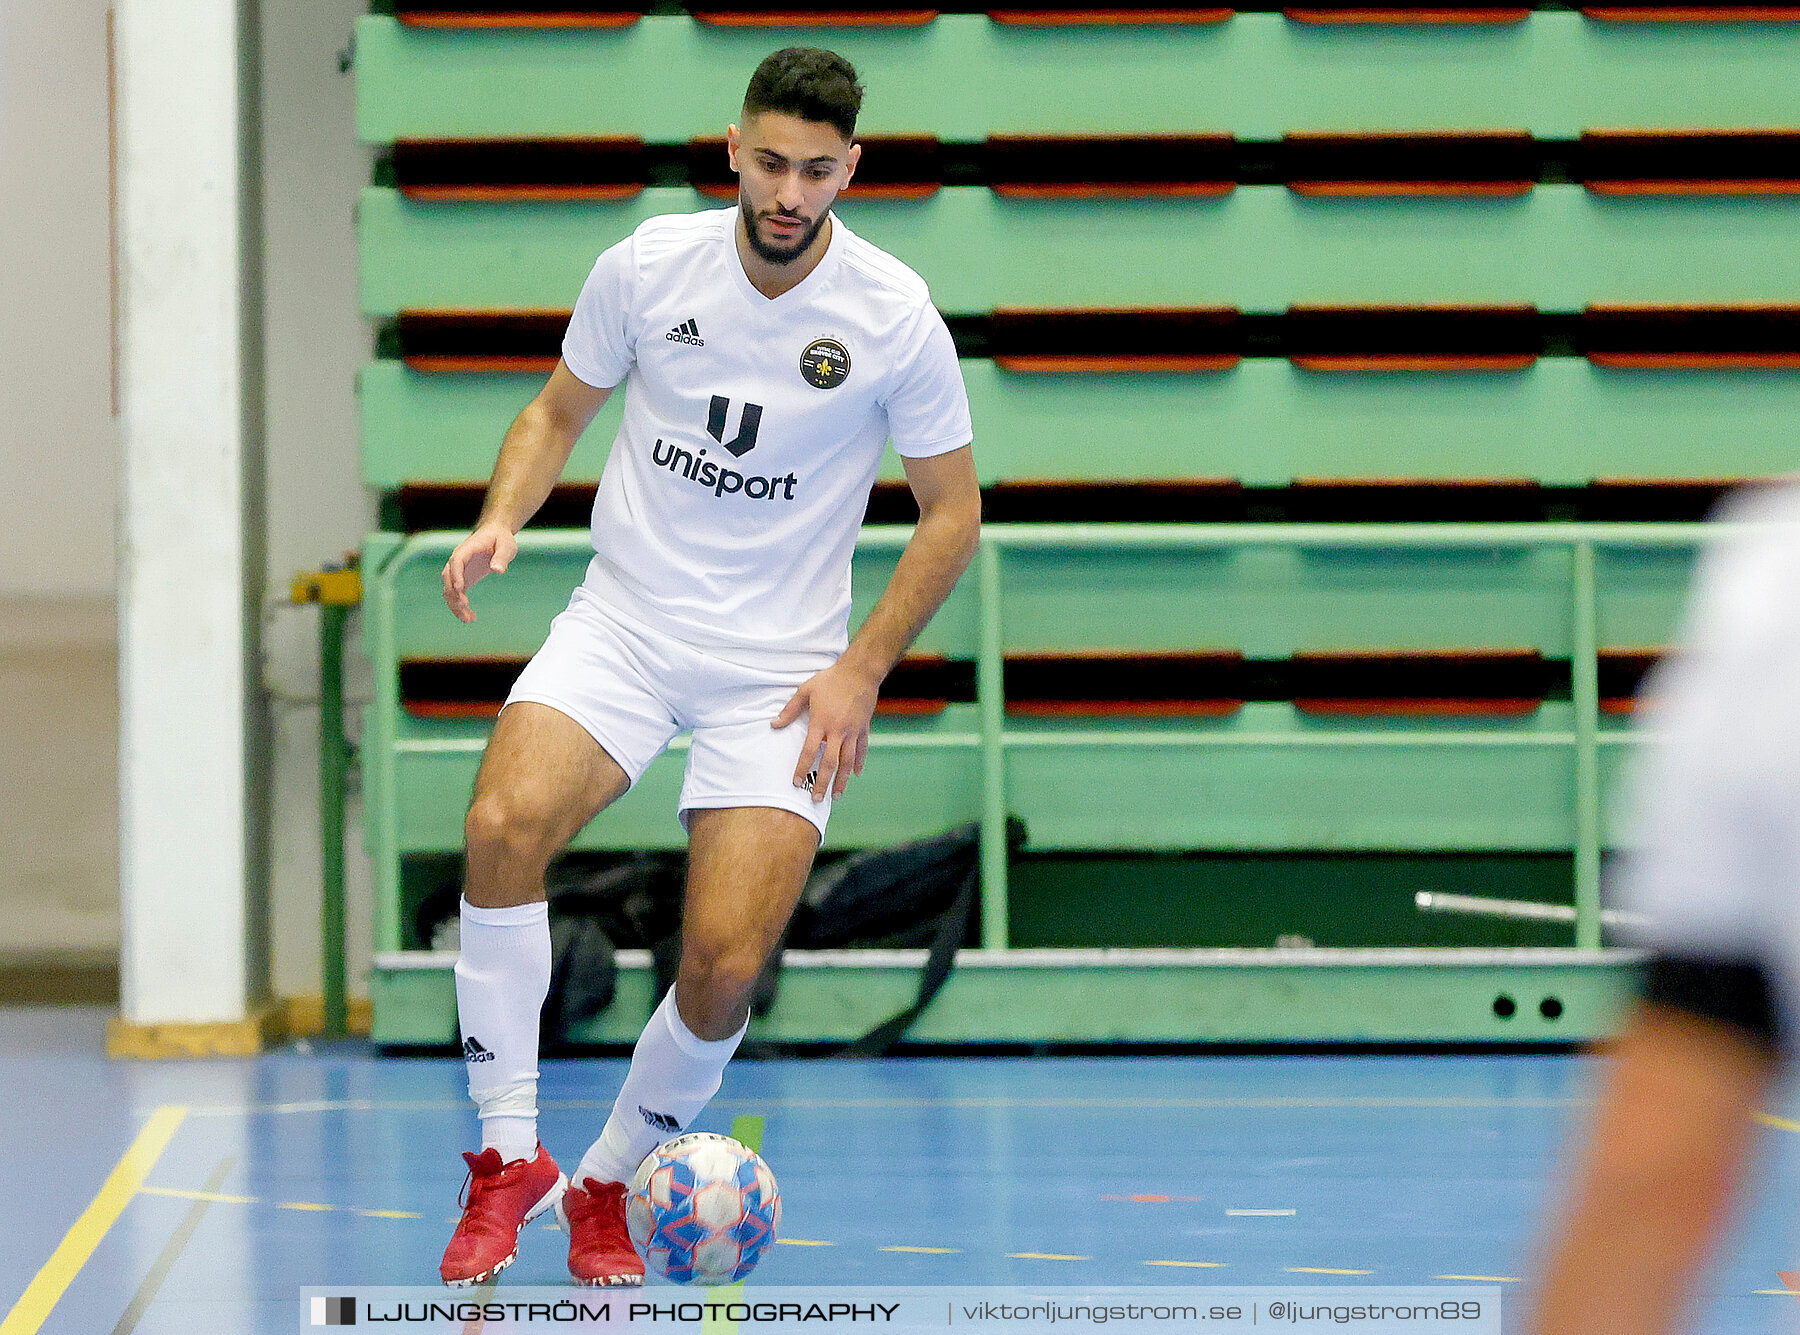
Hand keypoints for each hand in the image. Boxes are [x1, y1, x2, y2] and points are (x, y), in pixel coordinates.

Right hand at [441, 523, 517, 623]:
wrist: (495, 535)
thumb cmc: (501, 539)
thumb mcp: (506, 545)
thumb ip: (502, 557)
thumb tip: (497, 570)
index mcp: (466, 549)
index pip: (456, 561)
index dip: (456, 574)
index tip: (459, 588)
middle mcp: (458, 561)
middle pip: (448, 577)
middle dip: (453, 593)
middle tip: (465, 606)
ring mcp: (459, 571)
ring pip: (449, 590)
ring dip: (455, 605)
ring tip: (468, 620)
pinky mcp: (463, 580)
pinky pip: (457, 595)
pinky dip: (461, 607)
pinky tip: (471, 618)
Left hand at [771, 660, 882, 801]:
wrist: (860, 672)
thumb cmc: (830, 679)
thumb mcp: (806, 690)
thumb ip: (790, 709)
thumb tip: (774, 724)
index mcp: (821, 722)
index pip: (809, 751)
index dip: (802, 768)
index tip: (797, 782)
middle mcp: (838, 731)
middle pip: (829, 763)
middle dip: (823, 783)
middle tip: (817, 799)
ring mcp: (853, 731)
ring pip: (847, 761)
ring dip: (842, 780)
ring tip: (836, 795)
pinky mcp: (864, 728)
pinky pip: (861, 750)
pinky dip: (858, 763)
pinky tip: (855, 774)